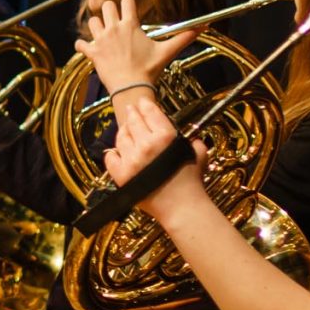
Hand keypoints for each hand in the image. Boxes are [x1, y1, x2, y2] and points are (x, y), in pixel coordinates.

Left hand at [76, 0, 192, 93]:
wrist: (131, 86)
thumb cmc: (148, 69)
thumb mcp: (166, 52)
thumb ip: (183, 38)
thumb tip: (203, 28)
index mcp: (130, 25)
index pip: (126, 1)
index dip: (128, 4)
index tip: (130, 11)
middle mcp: (114, 28)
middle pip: (107, 6)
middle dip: (111, 11)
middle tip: (116, 22)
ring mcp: (101, 40)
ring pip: (92, 21)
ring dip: (97, 26)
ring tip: (104, 34)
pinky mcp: (92, 52)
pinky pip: (80, 43)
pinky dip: (83, 45)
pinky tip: (88, 48)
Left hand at [99, 106, 211, 224]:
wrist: (180, 208)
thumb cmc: (191, 183)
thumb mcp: (198, 155)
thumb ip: (194, 142)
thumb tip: (191, 138)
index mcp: (166, 137)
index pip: (151, 113)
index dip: (145, 105)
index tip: (141, 102)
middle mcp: (146, 145)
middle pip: (134, 122)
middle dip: (132, 113)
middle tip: (130, 109)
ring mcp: (131, 160)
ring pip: (121, 137)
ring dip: (123, 131)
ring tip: (125, 129)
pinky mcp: (121, 175)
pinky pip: (111, 158)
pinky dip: (113, 153)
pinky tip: (117, 151)